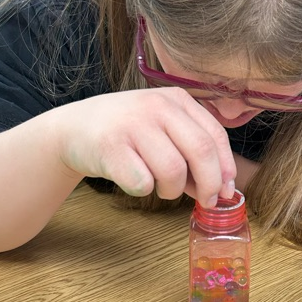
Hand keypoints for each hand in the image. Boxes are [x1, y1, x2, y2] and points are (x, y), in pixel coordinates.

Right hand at [55, 88, 235, 205]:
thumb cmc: (126, 134)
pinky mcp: (110, 147)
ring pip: (173, 171)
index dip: (226, 168)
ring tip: (160, 187)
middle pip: (201, 152)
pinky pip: (142, 183)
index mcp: (175, 100)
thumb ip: (191, 154)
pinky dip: (143, 190)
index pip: (215, 136)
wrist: (73, 129)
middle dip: (209, 184)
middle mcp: (156, 106)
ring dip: (172, 190)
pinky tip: (133, 180)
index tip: (227, 191)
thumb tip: (222, 189)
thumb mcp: (162, 131)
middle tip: (206, 202)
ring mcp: (132, 124)